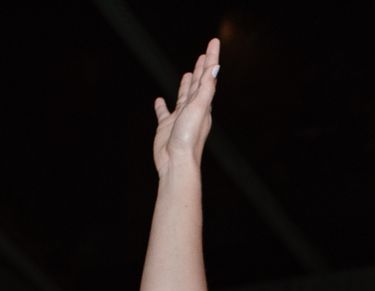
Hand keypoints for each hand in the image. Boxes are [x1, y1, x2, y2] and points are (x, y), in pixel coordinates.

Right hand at [151, 38, 219, 175]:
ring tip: (186, 74)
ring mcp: (179, 118)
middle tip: (204, 55)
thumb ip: (206, 88)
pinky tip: (159, 101)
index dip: (211, 59)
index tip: (214, 42)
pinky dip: (162, 106)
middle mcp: (193, 110)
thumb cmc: (189, 137)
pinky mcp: (166, 128)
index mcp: (203, 104)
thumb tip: (214, 68)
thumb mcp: (199, 108)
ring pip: (183, 97)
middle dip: (202, 69)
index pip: (208, 76)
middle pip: (198, 84)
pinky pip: (164, 113)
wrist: (176, 163)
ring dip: (185, 85)